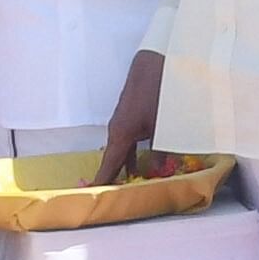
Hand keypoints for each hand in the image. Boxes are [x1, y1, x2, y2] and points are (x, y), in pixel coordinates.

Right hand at [93, 52, 163, 183]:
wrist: (156, 63)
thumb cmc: (158, 94)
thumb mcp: (164, 128)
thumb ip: (161, 152)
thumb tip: (158, 171)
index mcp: (120, 134)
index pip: (108, 165)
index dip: (102, 181)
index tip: (94, 196)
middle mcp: (117, 130)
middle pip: (113, 160)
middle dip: (114, 177)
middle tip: (114, 196)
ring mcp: (123, 122)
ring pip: (122, 150)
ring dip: (126, 165)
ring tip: (130, 183)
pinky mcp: (131, 117)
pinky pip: (128, 141)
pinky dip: (132, 153)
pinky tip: (142, 161)